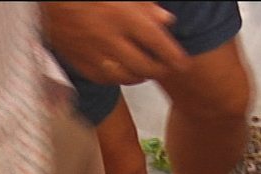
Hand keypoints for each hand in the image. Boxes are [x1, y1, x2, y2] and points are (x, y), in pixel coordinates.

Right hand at [41, 2, 189, 84]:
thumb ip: (145, 6)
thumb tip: (167, 21)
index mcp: (122, 15)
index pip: (159, 43)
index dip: (174, 57)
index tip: (182, 63)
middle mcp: (108, 36)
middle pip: (146, 66)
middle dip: (160, 70)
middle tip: (166, 67)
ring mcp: (92, 51)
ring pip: (127, 77)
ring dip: (140, 76)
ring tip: (145, 69)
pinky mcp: (77, 60)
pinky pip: (105, 79)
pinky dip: (118, 78)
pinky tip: (121, 71)